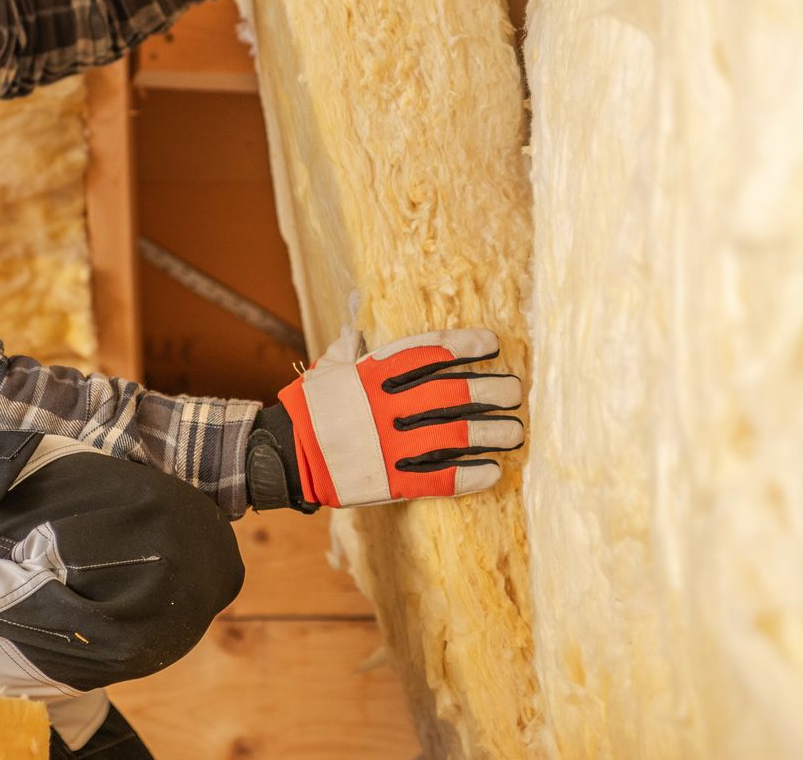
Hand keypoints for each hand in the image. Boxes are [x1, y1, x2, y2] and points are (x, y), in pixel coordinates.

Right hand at [245, 326, 523, 510]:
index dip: (466, 346)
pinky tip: (494, 471)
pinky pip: (441, 478)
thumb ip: (354, 345)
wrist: (287, 454)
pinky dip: (471, 474)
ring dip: (491, 433)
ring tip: (515, 432)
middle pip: (453, 394)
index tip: (492, 345)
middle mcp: (386, 405)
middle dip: (490, 391)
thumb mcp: (331, 365)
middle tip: (515, 392)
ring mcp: (390, 444)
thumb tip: (360, 322)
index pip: (430, 351)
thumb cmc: (313, 406)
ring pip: (455, 436)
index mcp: (374, 372)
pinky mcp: (391, 480)